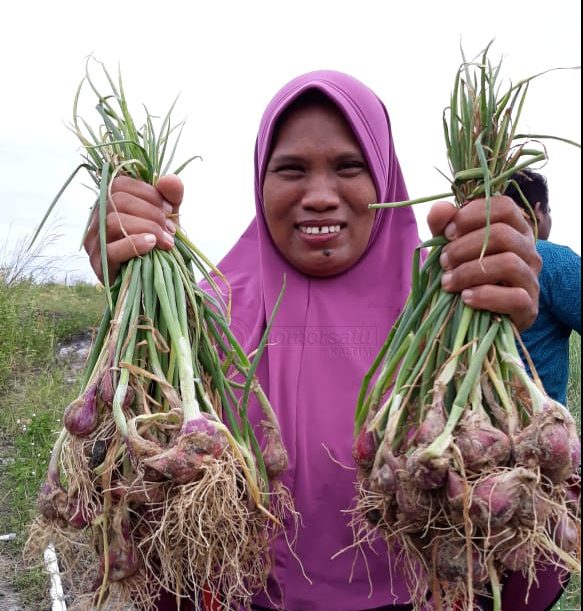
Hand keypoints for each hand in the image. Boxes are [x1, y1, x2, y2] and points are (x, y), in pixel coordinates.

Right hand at [84, 175, 183, 282]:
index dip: (148, 193)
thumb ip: (171, 198)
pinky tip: (152, 246)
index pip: (120, 184)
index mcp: (110, 203)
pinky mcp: (99, 264)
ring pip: (113, 221)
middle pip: (116, 200)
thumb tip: (169, 179)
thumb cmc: (158, 245)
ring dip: (146, 228)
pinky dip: (135, 244)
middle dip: (151, 212)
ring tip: (166, 241)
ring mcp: (94, 241)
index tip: (170, 210)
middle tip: (172, 230)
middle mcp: (96, 218)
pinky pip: (111, 249)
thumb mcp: (168, 218)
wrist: (155, 281)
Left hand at [427, 196, 541, 330]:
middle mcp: (528, 251)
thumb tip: (440, 208)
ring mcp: (532, 279)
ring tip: (448, 282)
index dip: (472, 215)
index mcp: (513, 229)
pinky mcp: (529, 307)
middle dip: (464, 247)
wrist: (472, 317)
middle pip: (503, 234)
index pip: (503, 206)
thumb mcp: (449, 248)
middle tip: (443, 262)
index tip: (446, 233)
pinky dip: (485, 296)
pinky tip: (465, 298)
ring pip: (509, 263)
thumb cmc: (462, 275)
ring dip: (470, 272)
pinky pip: (515, 297)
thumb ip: (442, 226)